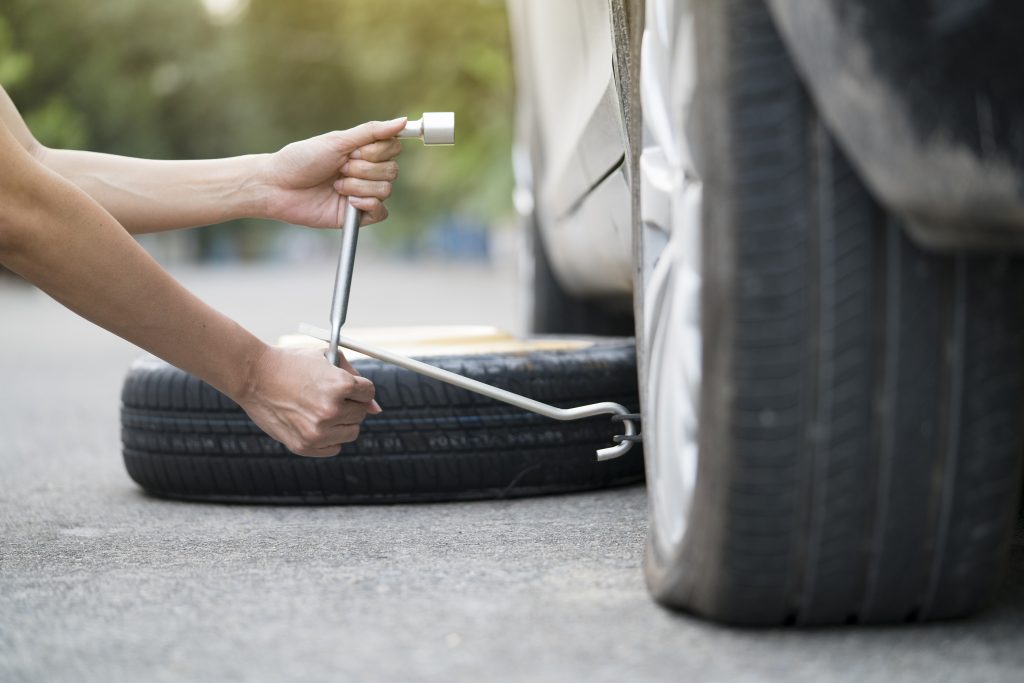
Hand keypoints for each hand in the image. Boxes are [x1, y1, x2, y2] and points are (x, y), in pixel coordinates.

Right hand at [237, 345, 381, 456]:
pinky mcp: (304, 446)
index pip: (369, 393)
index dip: (356, 387)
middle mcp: (331, 410)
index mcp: (340, 385)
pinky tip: (311, 421)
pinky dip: (328, 437)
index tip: (341, 385)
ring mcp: (318, 431)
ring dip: (341, 421)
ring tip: (318, 408)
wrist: (253, 376)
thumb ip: (355, 378)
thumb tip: (376, 409)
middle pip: (361, 413)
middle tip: (325, 395)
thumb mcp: (325, 357)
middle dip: (349, 403)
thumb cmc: (291, 363)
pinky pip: (334, 447)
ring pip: (351, 432)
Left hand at [261, 117, 405, 228]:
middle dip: (364, 169)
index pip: (393, 148)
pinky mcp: (358, 215)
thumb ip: (372, 132)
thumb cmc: (302, 159)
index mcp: (363, 151)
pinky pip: (381, 212)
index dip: (376, 151)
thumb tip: (403, 121)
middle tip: (339, 168)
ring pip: (386, 190)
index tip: (353, 151)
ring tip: (336, 185)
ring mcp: (363, 193)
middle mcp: (366, 172)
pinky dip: (367, 205)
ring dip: (358, 186)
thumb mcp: (337, 141)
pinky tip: (348, 201)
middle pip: (392, 170)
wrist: (278, 187)